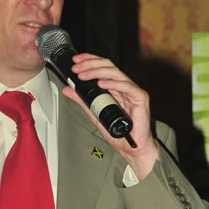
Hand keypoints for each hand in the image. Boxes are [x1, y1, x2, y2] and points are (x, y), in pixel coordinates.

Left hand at [63, 53, 158, 179]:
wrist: (131, 148)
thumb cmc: (117, 131)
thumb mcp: (94, 113)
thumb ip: (82, 100)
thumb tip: (68, 89)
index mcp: (114, 87)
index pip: (102, 67)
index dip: (89, 60)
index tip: (75, 61)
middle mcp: (124, 86)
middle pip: (108, 66)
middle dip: (90, 64)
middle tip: (76, 68)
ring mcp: (132, 91)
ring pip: (115, 73)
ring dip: (97, 72)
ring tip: (83, 75)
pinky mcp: (140, 98)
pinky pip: (127, 86)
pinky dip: (113, 83)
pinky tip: (101, 83)